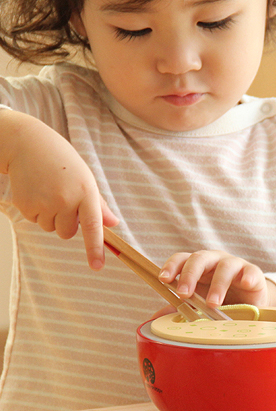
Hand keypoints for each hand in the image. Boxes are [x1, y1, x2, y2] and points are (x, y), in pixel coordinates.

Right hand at [0, 111, 117, 268]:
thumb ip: (98, 204)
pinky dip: (36, 211)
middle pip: (68, 233)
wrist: (28, 144)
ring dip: (51, 216)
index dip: (95, 248)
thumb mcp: (86, 178)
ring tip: (49, 191)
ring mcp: (45, 203)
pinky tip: (36, 191)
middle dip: (67, 222)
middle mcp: (66, 199)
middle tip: (62, 198)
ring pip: (51, 228)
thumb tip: (113, 223)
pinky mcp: (26, 205)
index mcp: (86, 192)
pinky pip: (35, 221)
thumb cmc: (63, 162)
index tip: (97, 266)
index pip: (93, 226)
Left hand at [158, 250, 275, 308]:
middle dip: (190, 275)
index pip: (182, 259)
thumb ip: (180, 309)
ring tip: (213, 303)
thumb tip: (156, 319)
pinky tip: (246, 284)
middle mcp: (215, 261)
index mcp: (198, 267)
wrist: (250, 305)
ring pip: (225, 266)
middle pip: (200, 258)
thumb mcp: (199, 306)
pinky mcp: (254, 273)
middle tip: (184, 293)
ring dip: (218, 285)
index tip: (164, 279)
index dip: (172, 266)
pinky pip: (251, 271)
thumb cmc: (221, 301)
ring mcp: (235, 265)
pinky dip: (248, 277)